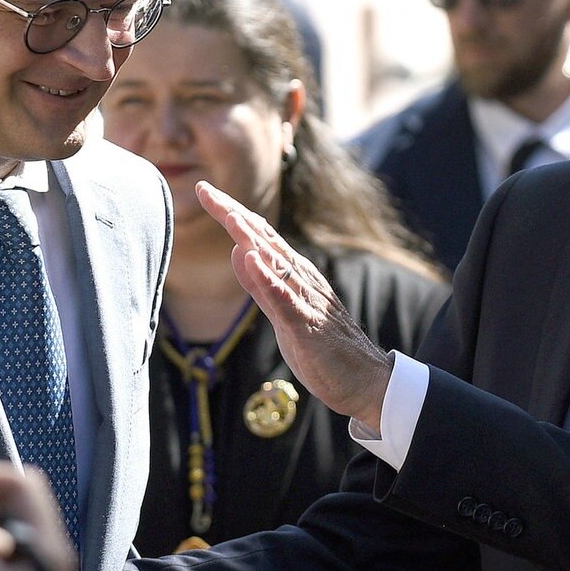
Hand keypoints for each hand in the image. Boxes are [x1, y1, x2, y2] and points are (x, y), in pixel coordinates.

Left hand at [196, 180, 392, 428]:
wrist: (364, 381)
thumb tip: (239, 251)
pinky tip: (252, 259)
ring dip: (249, 236)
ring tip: (227, 213)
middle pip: (262, 239)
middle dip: (233, 213)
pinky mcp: (307, 325)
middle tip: (205, 189)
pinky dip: (268, 277)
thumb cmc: (322, 347)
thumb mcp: (282, 312)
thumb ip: (260, 284)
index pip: (258, 236)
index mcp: (293, 274)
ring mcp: (305, 299)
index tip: (205, 190)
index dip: (231, 213)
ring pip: (274, 261)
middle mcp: (300, 278)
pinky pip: (285, 298)